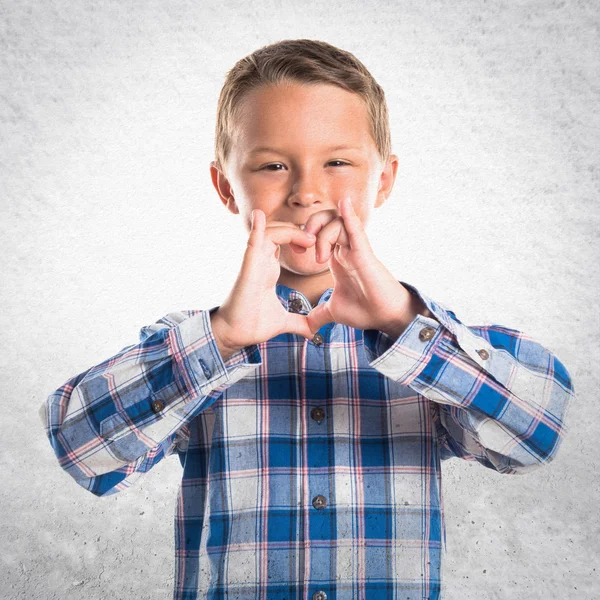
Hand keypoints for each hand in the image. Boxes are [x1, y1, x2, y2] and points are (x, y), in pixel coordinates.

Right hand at [212, 209, 317, 350]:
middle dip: (297, 230)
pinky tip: (259, 216)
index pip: (283, 241)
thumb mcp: (284, 321)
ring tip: (307, 239)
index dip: (300, 237)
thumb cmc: (253, 325)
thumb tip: (313, 332)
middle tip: (314, 241)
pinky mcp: (247, 268)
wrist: (235, 335)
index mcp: (269, 269)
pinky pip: (251, 242)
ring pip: (269, 232)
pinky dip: (255, 228)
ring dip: (288, 230)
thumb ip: (299, 322)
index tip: (316, 247)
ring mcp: (254, 263)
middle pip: (278, 231)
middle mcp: (261, 262)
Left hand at [304, 197, 422, 336]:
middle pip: (327, 219)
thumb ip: (319, 315)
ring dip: (322, 236)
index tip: (296, 251)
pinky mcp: (365, 254)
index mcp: (337, 257)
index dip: (304, 234)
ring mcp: (357, 249)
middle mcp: (346, 249)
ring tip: (319, 259)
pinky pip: (356, 229)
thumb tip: (307, 327)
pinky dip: (349, 215)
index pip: (319, 231)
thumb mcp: (334, 311)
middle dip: (311, 226)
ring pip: (337, 223)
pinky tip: (344, 202)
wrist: (385, 318)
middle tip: (303, 245)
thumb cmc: (365, 310)